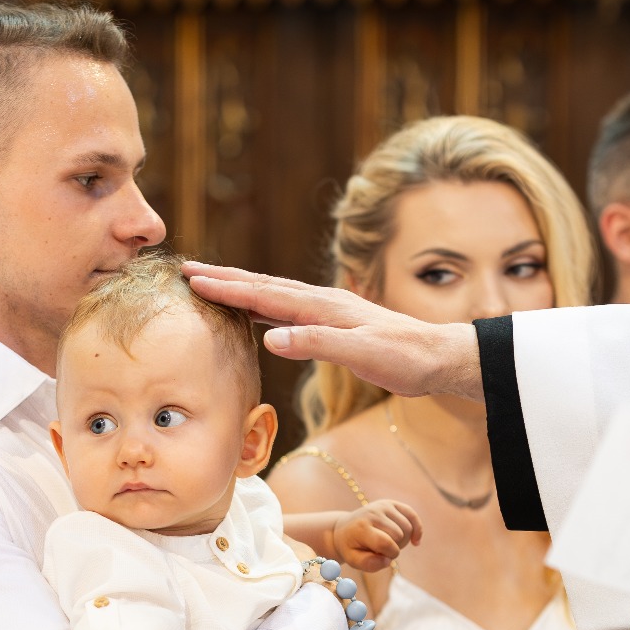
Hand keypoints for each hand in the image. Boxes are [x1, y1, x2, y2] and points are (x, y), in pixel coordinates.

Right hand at [186, 262, 484, 400]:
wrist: (440, 357)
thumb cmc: (405, 359)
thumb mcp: (362, 354)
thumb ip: (317, 345)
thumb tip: (271, 338)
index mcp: (323, 308)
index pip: (264, 295)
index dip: (227, 287)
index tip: (193, 279)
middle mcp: (323, 302)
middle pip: (263, 285)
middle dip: (225, 277)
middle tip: (188, 269)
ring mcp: (329, 310)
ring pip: (274, 293)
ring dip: (241, 287)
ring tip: (212, 283)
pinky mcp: (336, 322)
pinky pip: (288, 308)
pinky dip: (263, 304)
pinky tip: (258, 311)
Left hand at [332, 499, 422, 572]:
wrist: (344, 528)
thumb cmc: (351, 547)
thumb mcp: (352, 560)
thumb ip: (368, 564)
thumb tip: (387, 560)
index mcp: (362, 527)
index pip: (385, 543)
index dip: (390, 554)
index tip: (384, 558)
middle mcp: (373, 513)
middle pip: (399, 536)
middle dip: (395, 547)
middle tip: (382, 549)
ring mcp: (383, 506)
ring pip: (407, 528)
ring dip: (403, 540)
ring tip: (389, 542)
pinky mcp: (391, 504)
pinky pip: (412, 516)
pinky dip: (417, 529)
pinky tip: (415, 541)